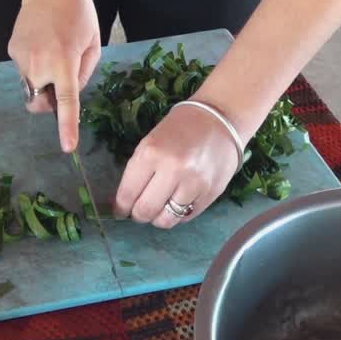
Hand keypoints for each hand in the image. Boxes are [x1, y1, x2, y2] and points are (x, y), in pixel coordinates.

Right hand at [8, 0, 100, 152]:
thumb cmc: (78, 13)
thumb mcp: (92, 44)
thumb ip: (82, 74)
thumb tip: (67, 94)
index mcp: (64, 63)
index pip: (65, 103)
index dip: (66, 126)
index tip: (67, 147)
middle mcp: (39, 64)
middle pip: (41, 101)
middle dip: (49, 99)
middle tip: (62, 78)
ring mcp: (21, 58)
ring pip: (32, 86)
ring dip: (42, 78)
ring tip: (52, 49)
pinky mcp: (12, 51)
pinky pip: (24, 70)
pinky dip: (34, 64)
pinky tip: (41, 42)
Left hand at [113, 102, 242, 228]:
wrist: (219, 118)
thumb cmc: (179, 128)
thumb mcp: (150, 142)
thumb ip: (137, 171)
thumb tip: (124, 201)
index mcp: (151, 154)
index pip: (127, 194)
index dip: (120, 207)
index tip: (120, 211)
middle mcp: (173, 170)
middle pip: (145, 211)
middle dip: (137, 215)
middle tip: (138, 212)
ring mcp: (194, 184)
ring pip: (166, 220)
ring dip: (158, 218)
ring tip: (158, 209)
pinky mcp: (211, 193)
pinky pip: (186, 217)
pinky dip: (177, 214)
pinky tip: (176, 203)